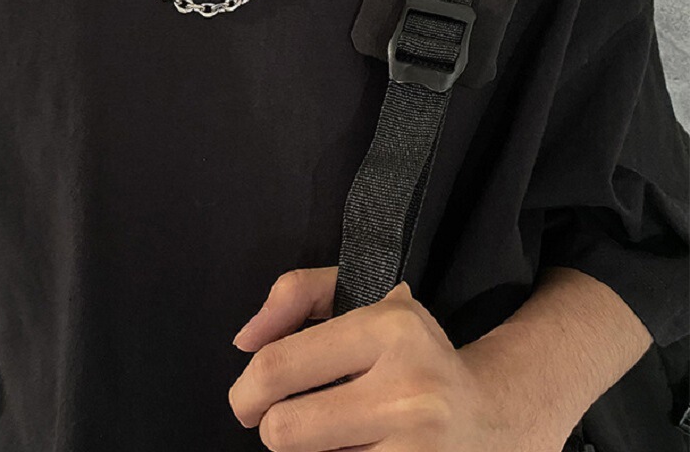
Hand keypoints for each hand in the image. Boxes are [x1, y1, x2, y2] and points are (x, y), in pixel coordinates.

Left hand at [228, 266, 562, 451]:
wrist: (488, 414)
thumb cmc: (408, 350)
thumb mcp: (361, 299)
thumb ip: (296, 296)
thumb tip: (244, 341)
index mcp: (389, 327)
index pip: (279, 366)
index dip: (247, 391)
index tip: (249, 400)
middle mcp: (408, 387)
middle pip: (284, 430)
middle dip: (274, 427)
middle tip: (287, 420)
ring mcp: (418, 447)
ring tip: (336, 433)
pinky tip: (361, 449)